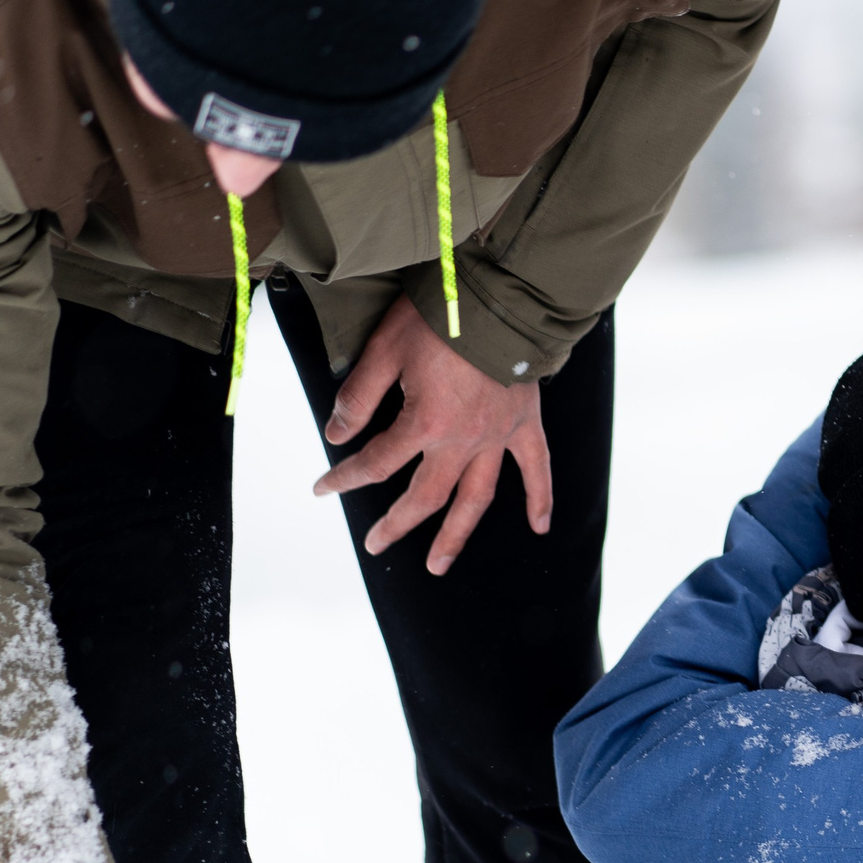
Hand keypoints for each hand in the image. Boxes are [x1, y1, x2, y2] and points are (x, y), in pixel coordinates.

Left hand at [314, 297, 551, 573]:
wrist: (500, 297)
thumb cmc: (439, 316)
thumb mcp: (385, 349)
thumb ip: (359, 396)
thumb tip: (337, 434)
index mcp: (425, 423)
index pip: (375, 463)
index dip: (343, 478)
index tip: (322, 488)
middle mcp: (462, 440)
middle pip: (424, 496)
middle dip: (396, 524)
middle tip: (375, 544)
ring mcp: (498, 436)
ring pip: (475, 498)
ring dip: (455, 535)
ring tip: (438, 565)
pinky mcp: (526, 423)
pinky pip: (536, 469)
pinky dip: (540, 499)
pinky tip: (539, 527)